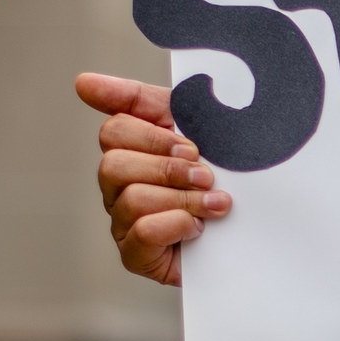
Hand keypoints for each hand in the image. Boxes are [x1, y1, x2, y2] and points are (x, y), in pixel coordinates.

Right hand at [77, 72, 227, 287]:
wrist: (257, 226)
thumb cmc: (223, 170)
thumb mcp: (192, 124)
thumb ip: (139, 99)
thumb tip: (82, 83)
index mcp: (130, 149)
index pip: (115, 130)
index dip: (154, 137)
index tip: (192, 146)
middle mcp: (118, 186)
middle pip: (114, 165)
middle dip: (168, 169)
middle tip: (206, 176)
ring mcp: (123, 222)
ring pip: (132, 199)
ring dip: (183, 199)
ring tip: (215, 203)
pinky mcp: (137, 256)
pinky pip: (143, 233)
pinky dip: (177, 225)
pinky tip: (199, 228)